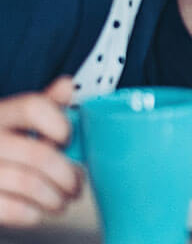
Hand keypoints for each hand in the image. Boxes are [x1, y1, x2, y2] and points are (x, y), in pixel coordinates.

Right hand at [0, 78, 81, 226]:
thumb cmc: (1, 143)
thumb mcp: (14, 119)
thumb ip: (42, 105)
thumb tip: (66, 86)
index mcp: (1, 115)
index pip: (33, 108)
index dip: (59, 124)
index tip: (69, 138)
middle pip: (39, 154)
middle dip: (67, 173)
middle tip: (76, 182)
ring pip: (29, 184)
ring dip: (55, 196)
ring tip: (63, 199)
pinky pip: (11, 210)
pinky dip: (33, 213)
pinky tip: (39, 210)